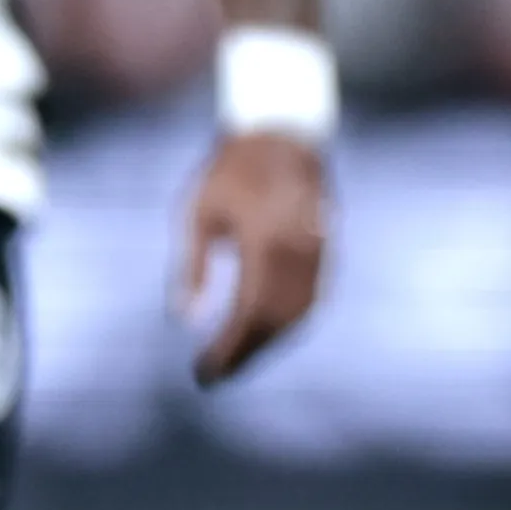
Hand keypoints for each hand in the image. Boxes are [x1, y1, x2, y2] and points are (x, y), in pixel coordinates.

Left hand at [176, 128, 328, 385]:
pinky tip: (267, 333)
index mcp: (264, 243)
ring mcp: (317, 252)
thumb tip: (185, 320)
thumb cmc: (231, 169)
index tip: (203, 371)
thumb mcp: (198, 212)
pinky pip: (312, 299)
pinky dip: (289, 324)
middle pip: (274, 323)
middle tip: (216, 376)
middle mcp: (297, 253)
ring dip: (268, 344)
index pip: (248, 314)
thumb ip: (192, 267)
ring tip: (237, 359)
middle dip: (245, 354)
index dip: (227, 349)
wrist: (283, 133)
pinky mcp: (326, 249)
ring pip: (298, 316)